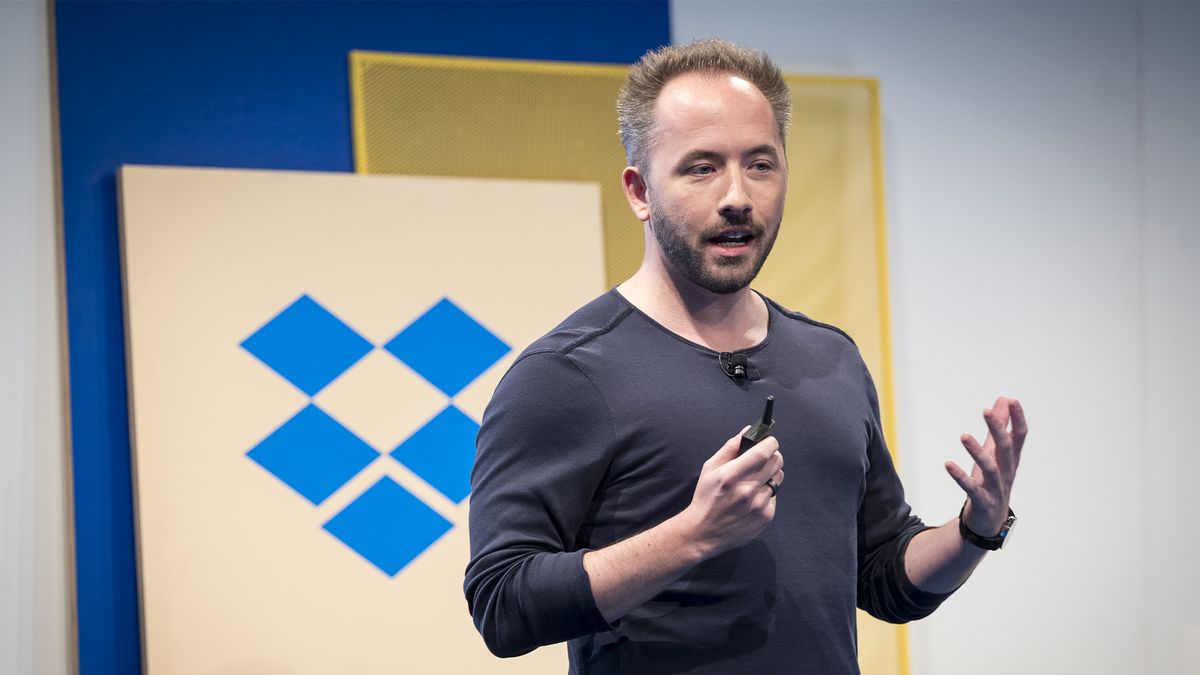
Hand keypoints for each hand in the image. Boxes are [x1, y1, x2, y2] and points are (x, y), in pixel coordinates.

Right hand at [680, 427, 783, 557]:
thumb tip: (748, 431)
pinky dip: (767, 493)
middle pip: (776, 462)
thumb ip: (730, 448)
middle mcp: (747, 490)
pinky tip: (752, 499)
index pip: (763, 452)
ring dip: (770, 475)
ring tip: (755, 480)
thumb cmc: (706, 497)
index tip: (769, 441)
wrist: (704, 532)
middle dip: (772, 456)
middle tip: (762, 459)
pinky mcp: (766, 517)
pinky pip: (774, 496)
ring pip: (778, 479)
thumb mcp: (710, 468)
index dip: (770, 442)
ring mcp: (758, 505)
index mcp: (731, 475)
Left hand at [945, 397, 1026, 535]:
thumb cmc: (992, 482)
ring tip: (963, 436)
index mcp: (1010, 460)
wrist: (989, 521)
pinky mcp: (983, 501)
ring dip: (977, 452)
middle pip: (1005, 449)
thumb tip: (1004, 400)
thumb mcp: (995, 454)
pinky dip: (961, 477)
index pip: (1019, 437)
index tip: (1012, 400)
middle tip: (986, 411)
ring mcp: (996, 488)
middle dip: (998, 429)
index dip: (1017, 419)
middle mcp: (1006, 472)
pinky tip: (948, 464)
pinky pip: (972, 489)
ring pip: (990, 468)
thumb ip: (999, 427)